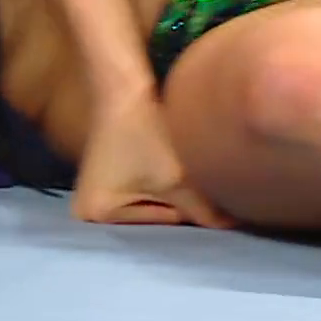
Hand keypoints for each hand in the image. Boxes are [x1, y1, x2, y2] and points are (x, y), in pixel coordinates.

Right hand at [72, 93, 233, 228]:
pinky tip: (166, 169)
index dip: (186, 210)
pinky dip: (160, 187)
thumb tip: (233, 229)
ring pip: (151, 207)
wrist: (124, 91)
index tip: (199, 191)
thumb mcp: (178, 180)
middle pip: (153, 219)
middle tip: (190, 180)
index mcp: (95, 215)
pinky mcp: (104, 184)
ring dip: (171, 195)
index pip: (160, 226)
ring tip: (176, 170)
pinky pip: (142, 197)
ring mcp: (92, 198)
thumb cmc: (144, 133)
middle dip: (177, 204)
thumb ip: (205, 212)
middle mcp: (87, 213)